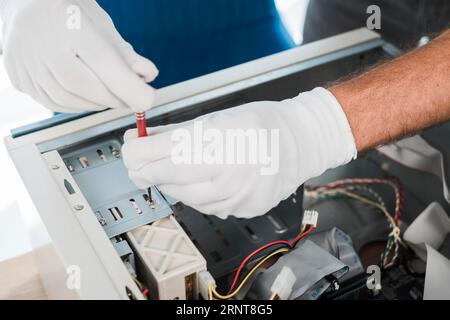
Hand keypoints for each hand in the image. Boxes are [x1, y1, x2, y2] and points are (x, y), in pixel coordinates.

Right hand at [0, 0, 157, 112]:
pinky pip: (52, 102)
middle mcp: (38, 41)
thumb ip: (124, 52)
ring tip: (110, 95)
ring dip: (96, 104)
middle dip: (113, 98)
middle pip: (81, 84)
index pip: (101, 60)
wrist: (25, 4)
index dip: (128, 85)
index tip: (148, 99)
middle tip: (131, 98)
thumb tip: (147, 76)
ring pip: (66, 99)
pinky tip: (88, 96)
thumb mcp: (100, 23)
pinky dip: (77, 105)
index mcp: (65, 21)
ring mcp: (23, 61)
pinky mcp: (17, 77)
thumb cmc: (68, 11)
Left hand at [122, 88, 356, 218]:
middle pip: (169, 177)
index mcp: (220, 139)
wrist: (300, 142)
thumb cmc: (261, 123)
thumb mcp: (218, 117)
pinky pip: (206, 207)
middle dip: (146, 170)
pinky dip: (195, 195)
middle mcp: (228, 171)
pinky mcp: (243, 209)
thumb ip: (177, 131)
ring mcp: (237, 195)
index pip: (164, 151)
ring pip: (185, 196)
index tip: (129, 149)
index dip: (139, 151)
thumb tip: (142, 137)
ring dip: (170, 183)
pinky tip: (197, 182)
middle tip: (138, 164)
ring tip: (170, 170)